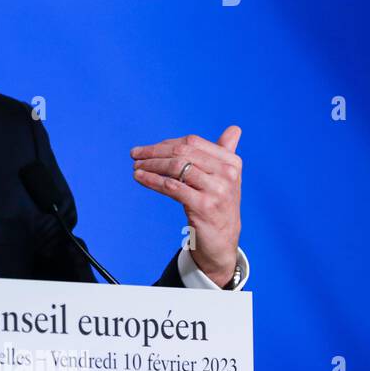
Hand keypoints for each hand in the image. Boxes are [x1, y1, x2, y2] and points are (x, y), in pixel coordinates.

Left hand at [130, 126, 242, 286]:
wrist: (223, 241)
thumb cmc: (219, 205)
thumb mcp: (226, 178)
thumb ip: (227, 152)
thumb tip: (234, 129)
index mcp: (232, 162)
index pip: (192, 142)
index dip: (165, 144)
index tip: (146, 149)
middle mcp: (227, 173)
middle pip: (183, 152)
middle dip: (154, 152)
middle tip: (134, 155)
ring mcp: (217, 190)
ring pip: (176, 167)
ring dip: (150, 165)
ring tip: (135, 167)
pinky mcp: (204, 206)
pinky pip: (172, 187)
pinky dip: (152, 180)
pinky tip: (139, 178)